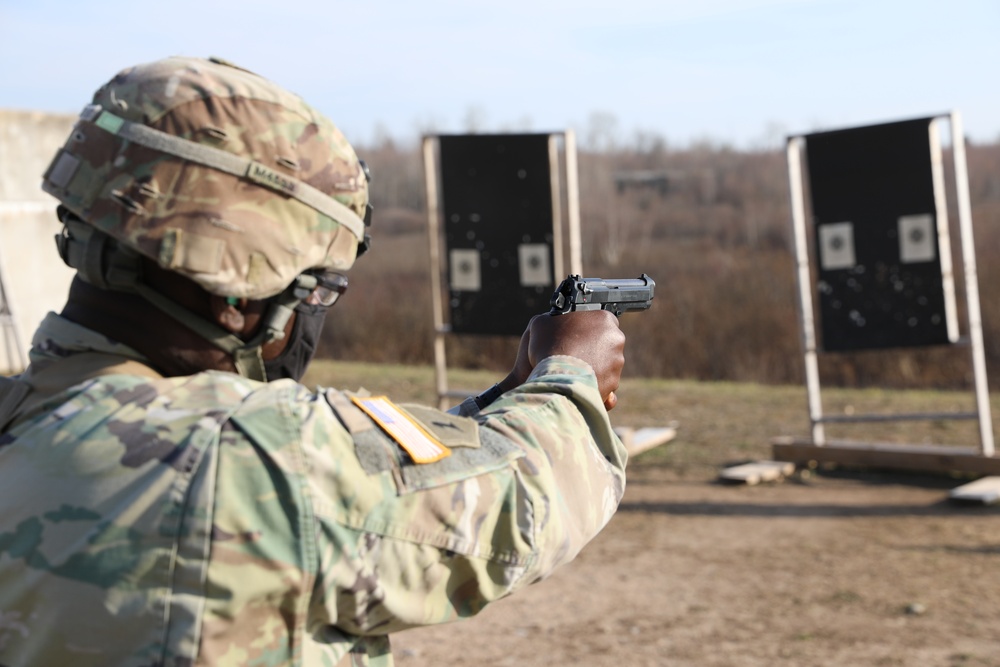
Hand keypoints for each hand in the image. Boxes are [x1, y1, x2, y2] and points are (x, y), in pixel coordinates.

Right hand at [501, 311, 624, 409]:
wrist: (558, 380)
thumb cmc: (550, 348)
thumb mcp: (541, 324)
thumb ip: (552, 320)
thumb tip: (551, 324)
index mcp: (604, 319)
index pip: (599, 319)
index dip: (585, 327)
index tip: (575, 334)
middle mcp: (616, 339)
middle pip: (604, 342)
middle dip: (591, 347)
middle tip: (573, 352)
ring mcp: (617, 362)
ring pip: (605, 363)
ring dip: (593, 366)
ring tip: (573, 370)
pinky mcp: (613, 382)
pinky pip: (604, 382)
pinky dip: (593, 383)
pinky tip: (578, 383)